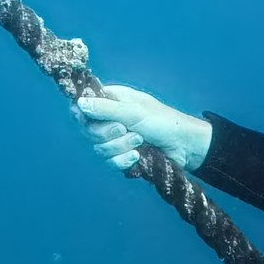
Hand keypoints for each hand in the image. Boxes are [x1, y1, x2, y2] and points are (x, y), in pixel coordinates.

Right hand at [74, 83, 210, 174]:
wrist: (184, 146)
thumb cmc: (162, 121)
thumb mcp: (133, 111)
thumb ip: (105, 109)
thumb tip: (78, 104)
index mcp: (112, 100)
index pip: (83, 105)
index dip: (80, 113)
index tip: (83, 118)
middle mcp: (110, 119)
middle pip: (88, 130)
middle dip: (107, 133)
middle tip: (125, 129)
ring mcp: (115, 139)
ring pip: (99, 148)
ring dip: (120, 146)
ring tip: (140, 141)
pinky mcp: (122, 156)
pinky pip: (110, 162)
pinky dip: (123, 160)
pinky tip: (137, 157)